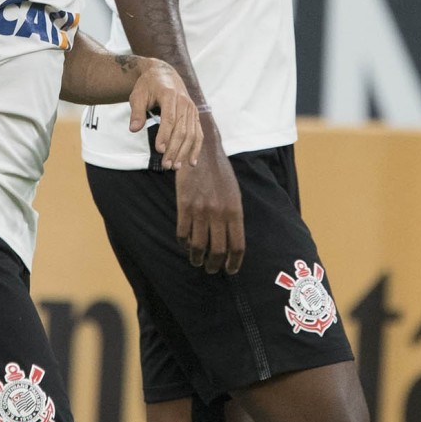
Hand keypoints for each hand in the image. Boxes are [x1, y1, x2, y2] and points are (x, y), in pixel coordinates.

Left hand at [128, 58, 202, 170]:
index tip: (159, 150)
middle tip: (165, 165)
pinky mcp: (195, 116)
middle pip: (182, 129)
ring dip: (184, 152)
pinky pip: (198, 134)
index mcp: (170, 95)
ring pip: (191, 134)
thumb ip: (136, 112)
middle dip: (174, 149)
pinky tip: (191, 162)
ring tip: (174, 167)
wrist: (164, 74)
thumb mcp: (138, 95)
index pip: (169, 118)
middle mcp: (184, 102)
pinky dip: (196, 148)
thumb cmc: (148, 86)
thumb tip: (134, 129)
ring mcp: (192, 109)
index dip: (165, 135)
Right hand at [175, 140, 244, 274]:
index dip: (234, 262)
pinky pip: (183, 233)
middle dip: (214, 265)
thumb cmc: (220, 173)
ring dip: (197, 257)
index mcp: (235, 210)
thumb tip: (232, 240)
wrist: (202, 151)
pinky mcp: (184, 205)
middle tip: (212, 269)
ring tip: (197, 261)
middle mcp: (219, 213)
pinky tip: (185, 245)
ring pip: (198, 245)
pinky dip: (183, 243)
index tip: (231, 270)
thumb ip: (233, 216)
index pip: (237, 245)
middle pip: (217, 250)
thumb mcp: (234, 194)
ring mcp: (201, 210)